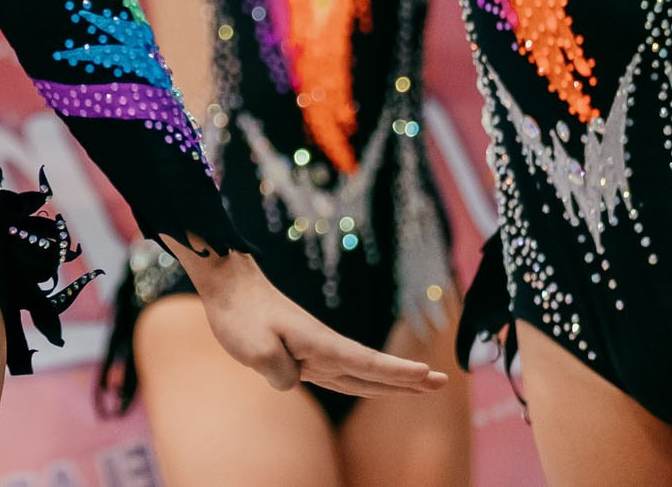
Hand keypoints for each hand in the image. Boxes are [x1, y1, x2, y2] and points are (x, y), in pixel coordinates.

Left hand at [171, 244, 443, 396]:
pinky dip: (365, 380)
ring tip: (422, 385)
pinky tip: (373, 386)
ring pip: (360, 372)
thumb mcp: (255, 349)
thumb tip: (295, 379)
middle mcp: (324, 347)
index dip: (397, 373)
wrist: (229, 285)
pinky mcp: (305, 351)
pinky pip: (342, 372)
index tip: (428, 375)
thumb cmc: (240, 315)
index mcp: (319, 344)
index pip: (366, 364)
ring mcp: (316, 349)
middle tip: (442, 383)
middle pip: (372, 370)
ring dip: (391, 381)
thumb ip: (280, 372)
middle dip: (407, 379)